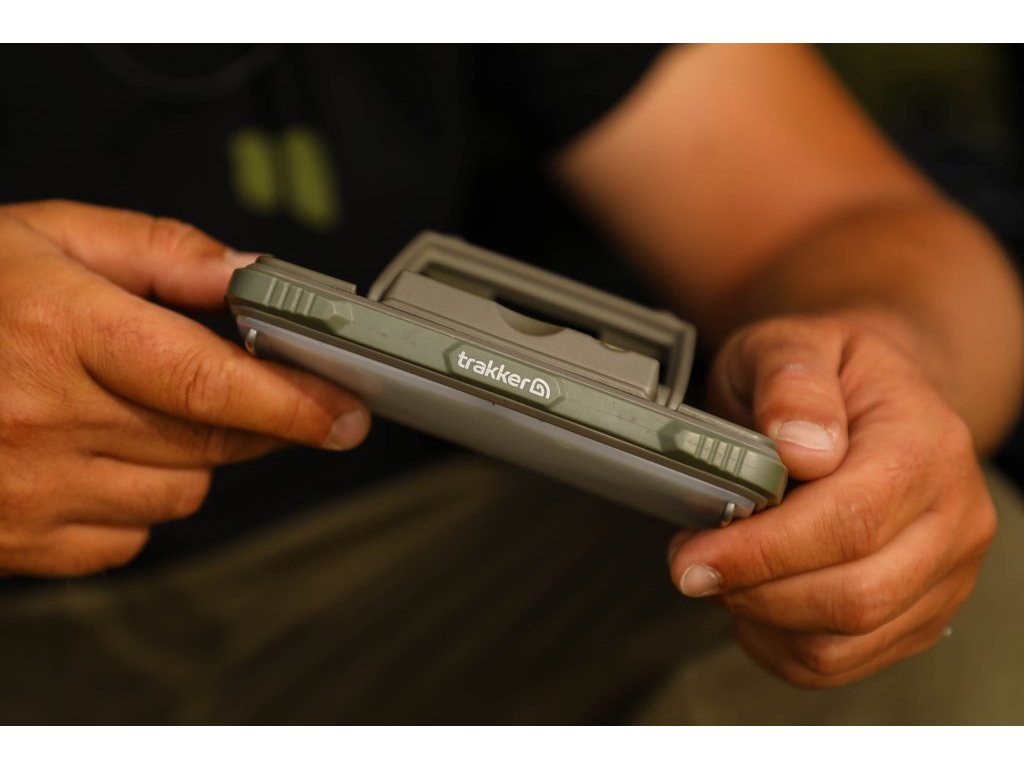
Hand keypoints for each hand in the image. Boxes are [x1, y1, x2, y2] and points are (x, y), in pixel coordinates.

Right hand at [0, 201, 368, 576]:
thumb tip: (247, 273)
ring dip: (191, 459)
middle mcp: (44, 418)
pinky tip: (98, 457)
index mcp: (61, 330)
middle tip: (263, 392)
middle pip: (211, 445)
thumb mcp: (45, 236)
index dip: (292, 400)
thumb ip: (159, 250)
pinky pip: (128, 540)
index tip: (344, 411)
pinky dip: (137, 504)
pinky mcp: (17, 543)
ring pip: (179, 497)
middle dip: (258, 422)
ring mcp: (27, 492)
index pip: (209, 379)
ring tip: (140, 412)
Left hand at [667, 316, 995, 686]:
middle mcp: (954, 518)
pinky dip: (780, 646)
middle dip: (754, 591)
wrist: (874, 398)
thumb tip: (801, 444)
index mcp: (926, 445)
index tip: (695, 555)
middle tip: (692, 566)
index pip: (850, 521)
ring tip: (723, 574)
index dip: (763, 551)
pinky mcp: (919, 614)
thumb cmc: (828, 372)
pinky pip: (843, 663)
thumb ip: (791, 381)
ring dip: (762, 620)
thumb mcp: (793, 344)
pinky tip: (752, 601)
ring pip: (846, 642)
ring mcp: (944, 574)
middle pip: (854, 595)